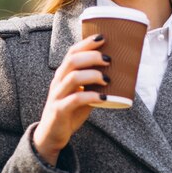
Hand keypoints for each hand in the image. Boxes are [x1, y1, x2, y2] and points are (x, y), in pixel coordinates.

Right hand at [33, 34, 109, 165]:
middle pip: (72, 61)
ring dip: (93, 75)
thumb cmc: (71, 110)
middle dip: (92, 56)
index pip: (72, 52)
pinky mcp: (59, 110)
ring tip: (107, 79)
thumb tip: (120, 72)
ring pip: (72, 78)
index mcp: (63, 74)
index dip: (86, 43)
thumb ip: (94, 82)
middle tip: (109, 60)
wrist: (52, 135)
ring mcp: (57, 95)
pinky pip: (74, 100)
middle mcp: (58, 81)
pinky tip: (103, 97)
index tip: (102, 37)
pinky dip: (91, 96)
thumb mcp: (82, 92)